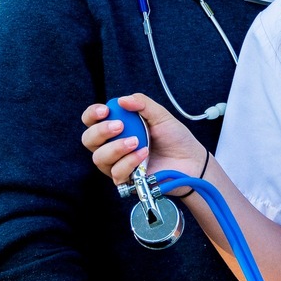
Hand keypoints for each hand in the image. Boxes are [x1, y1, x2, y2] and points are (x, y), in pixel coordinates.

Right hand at [81, 93, 205, 184]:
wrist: (192, 161)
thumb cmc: (175, 138)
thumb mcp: (161, 115)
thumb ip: (142, 104)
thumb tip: (122, 100)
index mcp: (118, 127)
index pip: (92, 120)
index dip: (92, 115)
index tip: (105, 111)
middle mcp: (113, 145)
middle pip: (88, 140)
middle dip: (100, 131)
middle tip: (120, 126)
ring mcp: (118, 163)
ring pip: (99, 158)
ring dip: (116, 148)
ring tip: (137, 141)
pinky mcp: (126, 180)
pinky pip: (116, 173)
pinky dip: (129, 162)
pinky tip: (144, 154)